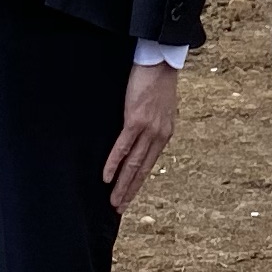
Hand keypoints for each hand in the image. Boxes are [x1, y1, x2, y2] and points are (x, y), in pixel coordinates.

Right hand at [103, 61, 182, 213]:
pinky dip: (113, 163)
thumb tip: (142, 137)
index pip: (149, 165)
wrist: (161, 63)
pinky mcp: (135, 120)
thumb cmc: (158, 82)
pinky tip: (106, 177)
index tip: (129, 197)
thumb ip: (153, 126)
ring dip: (122, 184)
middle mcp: (158, 136)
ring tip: (113, 200)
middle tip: (118, 208)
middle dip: (130, 191)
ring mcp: (147, 129)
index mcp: (165, 135)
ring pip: (133, 163)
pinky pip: (123, 147)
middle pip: (142, 170)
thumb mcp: (161, 109)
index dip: (138, 183)